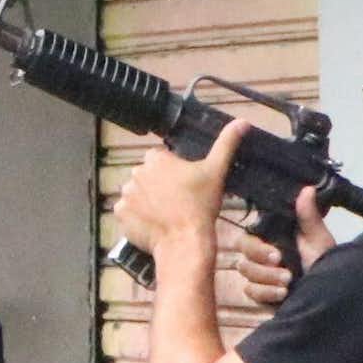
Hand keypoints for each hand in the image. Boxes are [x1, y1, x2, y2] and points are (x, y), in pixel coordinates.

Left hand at [115, 122, 244, 257]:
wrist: (184, 240)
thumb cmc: (201, 204)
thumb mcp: (216, 171)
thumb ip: (226, 144)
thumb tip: (242, 122)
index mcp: (155, 160)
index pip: (159, 157)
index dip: (171, 169)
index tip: (183, 182)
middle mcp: (135, 174)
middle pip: (147, 175)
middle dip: (158, 183)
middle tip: (177, 199)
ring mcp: (125, 195)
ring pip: (137, 193)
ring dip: (146, 199)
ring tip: (166, 212)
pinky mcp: (120, 214)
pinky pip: (127, 211)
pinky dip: (137, 215)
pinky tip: (153, 221)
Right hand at [232, 188, 334, 308]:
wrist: (331, 291)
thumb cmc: (324, 264)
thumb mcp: (318, 240)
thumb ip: (308, 216)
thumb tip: (307, 188)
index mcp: (271, 241)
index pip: (247, 241)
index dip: (257, 249)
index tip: (278, 256)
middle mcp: (261, 258)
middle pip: (243, 259)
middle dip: (263, 268)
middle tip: (285, 273)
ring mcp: (259, 277)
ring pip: (247, 277)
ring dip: (268, 281)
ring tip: (288, 284)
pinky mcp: (260, 294)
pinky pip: (251, 292)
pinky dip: (267, 293)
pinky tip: (282, 294)